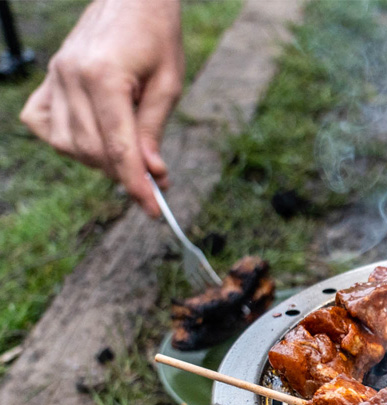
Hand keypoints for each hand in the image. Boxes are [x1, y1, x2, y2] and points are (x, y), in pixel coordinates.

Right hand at [20, 0, 183, 216]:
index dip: (137, 186)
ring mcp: (55, 75)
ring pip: (68, 145)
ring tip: (129, 153)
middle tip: (154, 178)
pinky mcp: (50, 76)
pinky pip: (43, 123)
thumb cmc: (156, 35)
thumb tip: (152, 173)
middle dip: (125, 174)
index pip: (118, 149)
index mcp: (104, 77)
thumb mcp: (168, 85)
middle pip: (93, 152)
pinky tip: (92, 138)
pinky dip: (66, 140)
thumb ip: (154, 130)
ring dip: (100, 161)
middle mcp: (71, 76)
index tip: (155, 211)